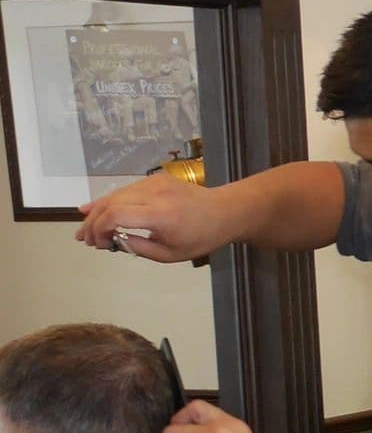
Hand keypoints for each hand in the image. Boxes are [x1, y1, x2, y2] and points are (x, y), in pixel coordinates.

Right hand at [76, 174, 228, 261]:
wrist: (225, 211)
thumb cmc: (201, 237)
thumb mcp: (170, 254)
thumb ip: (138, 248)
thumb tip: (111, 241)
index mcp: (161, 215)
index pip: (116, 215)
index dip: (98, 229)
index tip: (97, 244)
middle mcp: (155, 194)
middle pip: (110, 203)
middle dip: (92, 222)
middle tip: (84, 239)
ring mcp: (155, 183)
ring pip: (115, 194)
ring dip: (96, 211)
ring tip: (86, 229)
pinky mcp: (155, 178)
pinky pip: (126, 190)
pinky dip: (109, 201)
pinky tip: (94, 209)